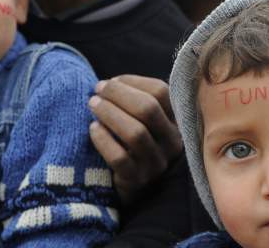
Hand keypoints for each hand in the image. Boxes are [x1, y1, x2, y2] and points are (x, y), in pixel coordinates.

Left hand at [88, 75, 183, 203]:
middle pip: (148, 109)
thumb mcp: (142, 121)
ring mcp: (156, 164)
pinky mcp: (137, 181)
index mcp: (176, 122)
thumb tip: (110, 83)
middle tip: (97, 91)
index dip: (132, 82)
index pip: (160, 92)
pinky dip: (103, 140)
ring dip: (109, 114)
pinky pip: (120, 158)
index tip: (110, 82)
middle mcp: (172, 143)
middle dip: (118, 95)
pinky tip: (92, 129)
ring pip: (135, 133)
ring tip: (92, 105)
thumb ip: (133, 100)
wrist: (129, 186)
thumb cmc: (131, 143)